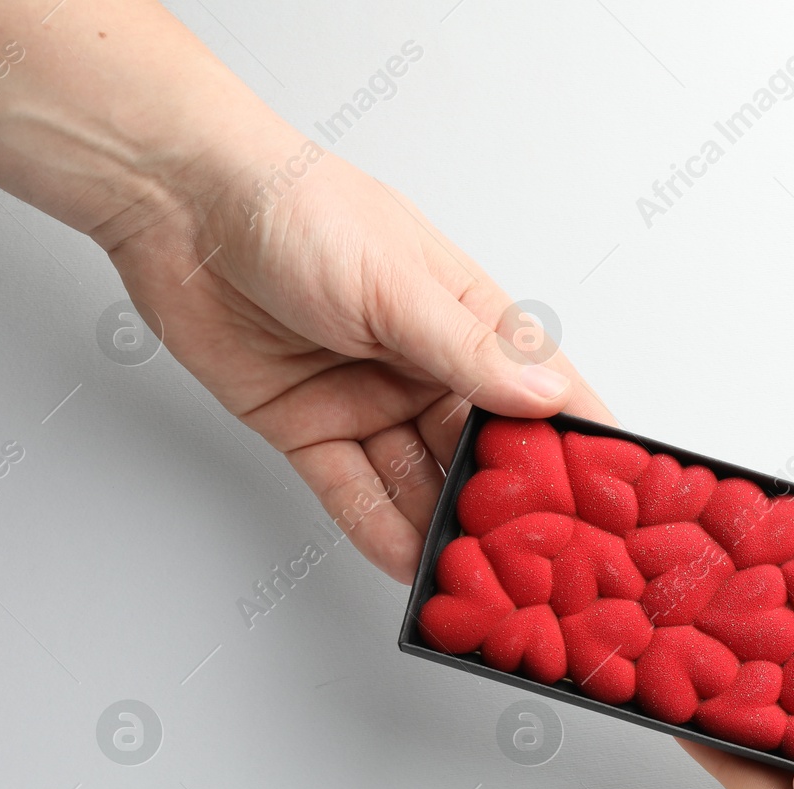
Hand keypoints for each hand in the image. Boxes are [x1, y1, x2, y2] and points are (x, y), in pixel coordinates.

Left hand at [101, 124, 611, 582]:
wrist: (180, 205)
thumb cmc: (298, 210)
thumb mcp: (395, 283)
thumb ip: (467, 350)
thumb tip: (546, 395)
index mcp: (466, 317)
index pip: (539, 387)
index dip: (576, 438)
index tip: (614, 492)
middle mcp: (424, 364)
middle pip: (481, 448)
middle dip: (508, 501)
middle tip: (540, 557)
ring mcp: (368, 399)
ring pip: (419, 479)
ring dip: (444, 526)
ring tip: (476, 577)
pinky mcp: (309, 428)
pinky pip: (353, 491)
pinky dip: (379, 530)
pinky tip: (408, 566)